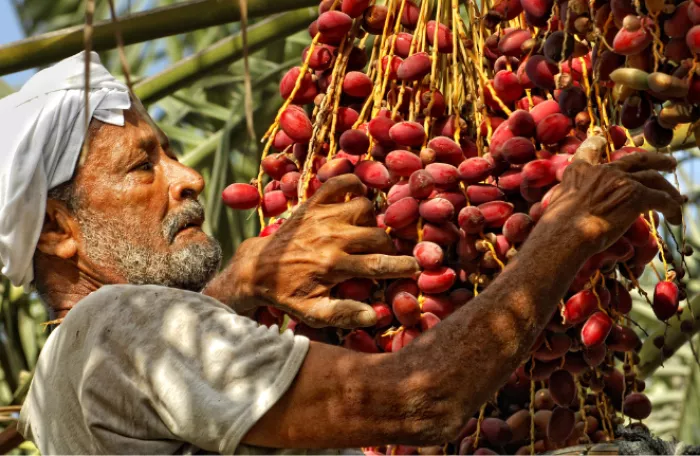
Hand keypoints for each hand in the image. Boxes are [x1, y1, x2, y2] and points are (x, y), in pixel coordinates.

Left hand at [231, 174, 418, 328]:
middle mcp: (331, 238)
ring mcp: (322, 216)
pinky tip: (359, 196)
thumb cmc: (288, 292)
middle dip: (388, 246)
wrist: (257, 268)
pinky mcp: (312, 203)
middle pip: (377, 236)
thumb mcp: (312, 312)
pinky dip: (353, 184)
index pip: (379, 265)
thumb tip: (375, 315)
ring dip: (371, 220)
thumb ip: (344, 314)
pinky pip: (340, 183)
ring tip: (366, 232)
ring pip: (365, 208)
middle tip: (384, 254)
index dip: (402, 266)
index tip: (417, 267)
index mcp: (333, 266)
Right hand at [545, 151, 683, 254]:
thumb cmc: (555, 227)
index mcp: (579, 171)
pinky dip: (672, 209)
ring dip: (668, 188)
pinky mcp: (637, 195)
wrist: (566, 233)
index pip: (589, 149)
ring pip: (653, 179)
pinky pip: (662, 199)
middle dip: (655, 159)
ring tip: (677, 197)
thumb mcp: (556, 204)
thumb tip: (570, 211)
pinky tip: (675, 219)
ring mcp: (621, 181)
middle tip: (668, 162)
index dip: (596, 143)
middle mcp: (603, 171)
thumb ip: (569, 198)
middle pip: (635, 159)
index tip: (601, 138)